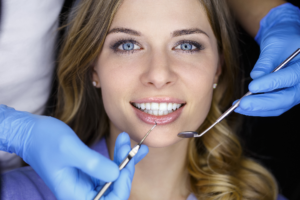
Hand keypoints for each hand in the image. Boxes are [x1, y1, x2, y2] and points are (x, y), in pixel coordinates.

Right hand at [0, 105, 146, 198]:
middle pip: (115, 189)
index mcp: (74, 195)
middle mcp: (82, 193)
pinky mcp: (88, 172)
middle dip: (125, 167)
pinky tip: (126, 146)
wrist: (31, 132)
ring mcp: (86, 183)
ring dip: (124, 160)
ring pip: (114, 178)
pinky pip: (108, 168)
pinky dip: (119, 157)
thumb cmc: (45, 140)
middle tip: (128, 144)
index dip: (123, 184)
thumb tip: (116, 175)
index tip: (127, 161)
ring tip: (127, 141)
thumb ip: (93, 164)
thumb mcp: (70, 149)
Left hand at [234, 3, 299, 115]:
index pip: (290, 77)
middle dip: (262, 103)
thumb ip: (266, 61)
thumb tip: (256, 76)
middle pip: (286, 98)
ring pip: (279, 106)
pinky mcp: (287, 97)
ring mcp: (296, 91)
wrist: (286, 42)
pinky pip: (275, 107)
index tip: (252, 86)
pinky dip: (259, 109)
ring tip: (238, 107)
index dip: (271, 84)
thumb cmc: (283, 39)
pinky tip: (243, 107)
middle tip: (243, 104)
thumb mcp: (274, 43)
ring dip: (258, 109)